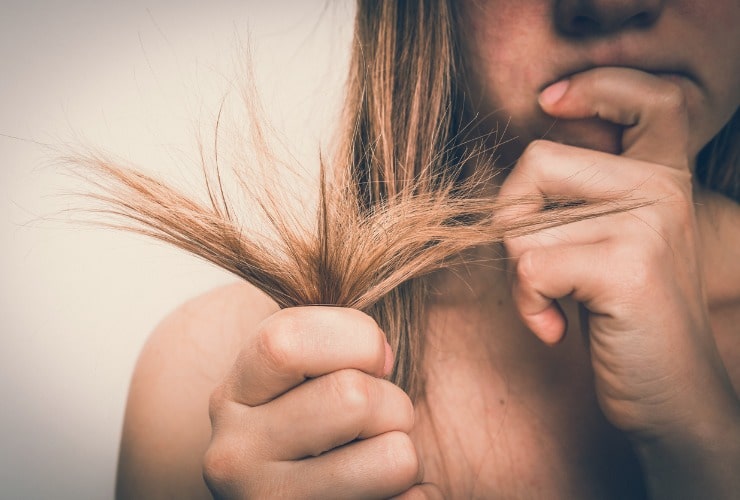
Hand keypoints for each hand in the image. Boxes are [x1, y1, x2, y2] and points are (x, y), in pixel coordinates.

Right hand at [202, 306, 437, 498]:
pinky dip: (415, 498)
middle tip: (379, 416)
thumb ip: (329, 337)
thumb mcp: (297, 374)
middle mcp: (232, 454)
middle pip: (353, 398)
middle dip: (390, 400)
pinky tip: (382, 497)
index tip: (375, 355)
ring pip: (392, 457)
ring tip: (376, 457)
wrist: (283, 499)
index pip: (287, 340)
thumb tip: (387, 340)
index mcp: (233, 393)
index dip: (354, 337)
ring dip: (403, 451)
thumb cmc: (312, 419)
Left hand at [497, 67, 738, 440]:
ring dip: (520, 276)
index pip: (649, 97)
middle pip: (537, 162)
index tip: (551, 102)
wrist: (672, 394)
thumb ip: (580, 203)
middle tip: (535, 267)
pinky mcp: (627, 267)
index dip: (596, 87)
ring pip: (524, 225)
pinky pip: (530, 267)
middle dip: (512, 219)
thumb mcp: (609, 246)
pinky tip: (557, 327)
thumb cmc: (623, 319)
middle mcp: (662, 189)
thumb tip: (510, 184)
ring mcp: (648, 223)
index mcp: (664, 177)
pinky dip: (527, 304)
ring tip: (556, 304)